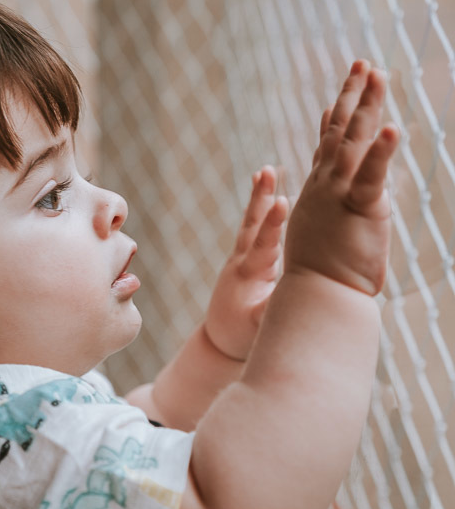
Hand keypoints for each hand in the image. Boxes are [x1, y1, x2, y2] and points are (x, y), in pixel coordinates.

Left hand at [204, 167, 287, 360]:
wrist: (220, 337)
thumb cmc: (241, 335)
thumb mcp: (257, 326)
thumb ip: (269, 311)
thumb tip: (288, 299)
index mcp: (249, 276)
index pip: (263, 245)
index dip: (273, 224)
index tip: (282, 202)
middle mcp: (243, 261)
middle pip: (253, 225)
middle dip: (261, 198)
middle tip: (267, 172)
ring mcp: (242, 256)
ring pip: (252, 221)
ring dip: (260, 196)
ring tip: (265, 170)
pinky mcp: (246, 256)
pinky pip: (254, 225)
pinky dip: (259, 204)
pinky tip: (262, 182)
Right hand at [285, 60, 399, 295]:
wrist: (317, 297)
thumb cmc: (319, 281)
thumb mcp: (320, 241)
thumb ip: (329, 223)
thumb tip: (335, 223)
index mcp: (318, 195)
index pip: (326, 151)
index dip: (332, 123)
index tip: (333, 102)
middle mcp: (325, 186)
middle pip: (340, 132)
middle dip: (352, 95)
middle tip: (363, 64)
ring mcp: (339, 193)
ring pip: (354, 140)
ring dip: (366, 104)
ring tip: (376, 73)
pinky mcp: (360, 207)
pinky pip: (372, 174)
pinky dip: (382, 151)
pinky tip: (392, 128)